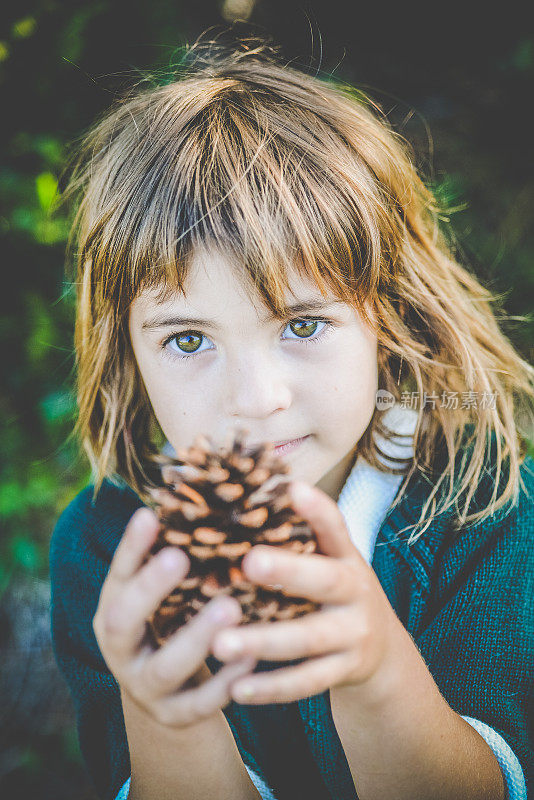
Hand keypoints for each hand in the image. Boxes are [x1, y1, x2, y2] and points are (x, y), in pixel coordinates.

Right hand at [92, 507, 255, 726]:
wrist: (169, 694)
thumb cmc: (170, 621)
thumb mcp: (163, 593)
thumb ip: (172, 556)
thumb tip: (196, 492)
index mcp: (113, 610)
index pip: (117, 575)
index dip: (130, 547)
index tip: (149, 513)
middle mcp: (120, 649)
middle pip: (122, 622)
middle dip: (150, 590)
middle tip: (178, 557)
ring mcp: (145, 686)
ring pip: (165, 667)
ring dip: (196, 636)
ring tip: (230, 605)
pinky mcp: (176, 714)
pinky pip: (200, 702)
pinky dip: (226, 680)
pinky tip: (253, 654)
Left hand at [212, 480, 406, 705]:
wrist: (382, 649)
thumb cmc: (336, 591)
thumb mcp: (330, 560)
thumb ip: (300, 537)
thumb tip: (247, 494)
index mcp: (347, 557)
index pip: (336, 528)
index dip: (317, 509)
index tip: (294, 488)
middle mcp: (356, 591)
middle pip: (324, 581)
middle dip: (288, 572)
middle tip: (249, 562)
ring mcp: (354, 634)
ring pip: (308, 639)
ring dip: (263, 641)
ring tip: (220, 643)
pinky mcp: (346, 670)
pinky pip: (307, 682)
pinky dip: (271, 688)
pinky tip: (235, 689)